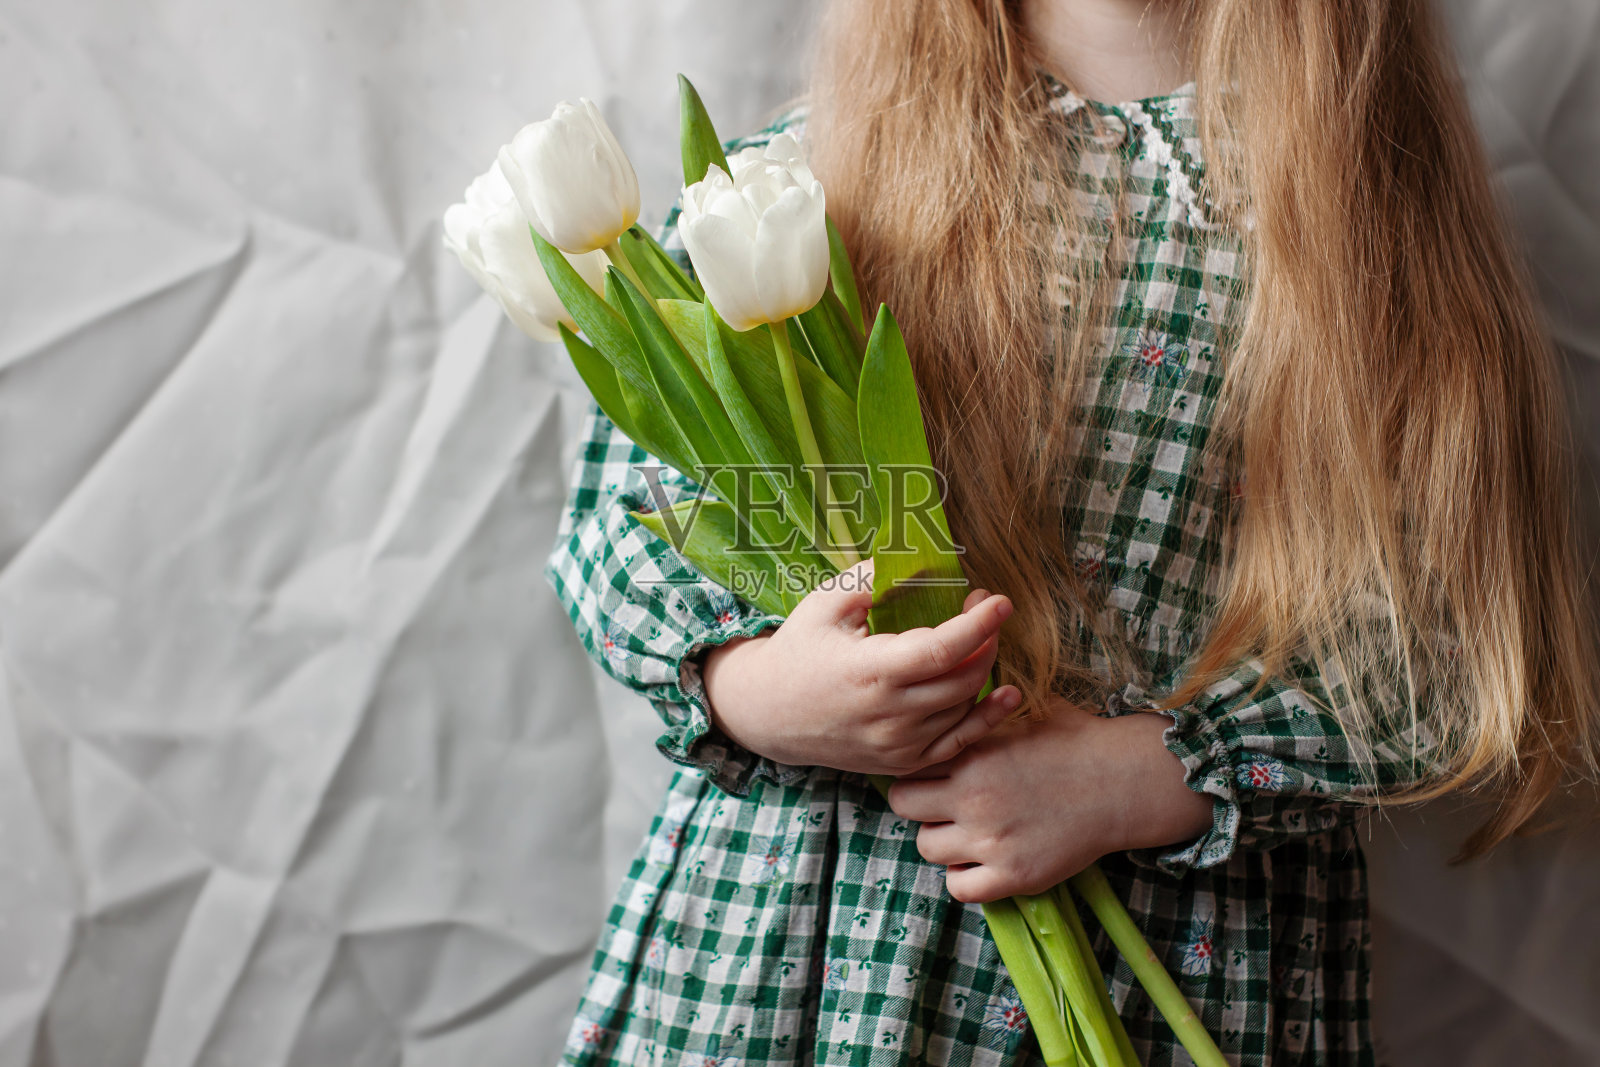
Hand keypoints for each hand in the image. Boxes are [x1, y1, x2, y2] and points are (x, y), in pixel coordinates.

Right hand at [701, 560, 1021, 775]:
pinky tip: (1005, 695)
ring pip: (964, 709)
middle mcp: (888, 715)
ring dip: (983, 671)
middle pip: (964, 679)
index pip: (943, 650)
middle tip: (984, 612)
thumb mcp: (827, 602)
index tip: (998, 600)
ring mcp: (896, 745)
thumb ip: (876, 577)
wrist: (767, 712)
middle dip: (987, 640)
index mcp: (870, 671)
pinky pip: (957, 744)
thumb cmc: (798, 649)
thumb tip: (925, 558)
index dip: (979, 625)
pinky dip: (985, 719)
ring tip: (978, 641)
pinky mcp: (900, 763)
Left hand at [886, 699, 1213, 901]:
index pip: (909, 765)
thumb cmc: (1076, 740)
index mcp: (973, 754)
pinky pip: (959, 888)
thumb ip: (984, 705)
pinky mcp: (1014, 876)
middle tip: (943, 801)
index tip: (933, 772)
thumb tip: (958, 661)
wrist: (1124, 782)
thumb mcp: (1027, 708)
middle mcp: (974, 797)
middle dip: (920, 801)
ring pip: (925, 847)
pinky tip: (981, 860)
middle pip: (905, 805)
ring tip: (965, 830)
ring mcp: (992, 841)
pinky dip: (964, 876)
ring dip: (941, 839)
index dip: (918, 768)